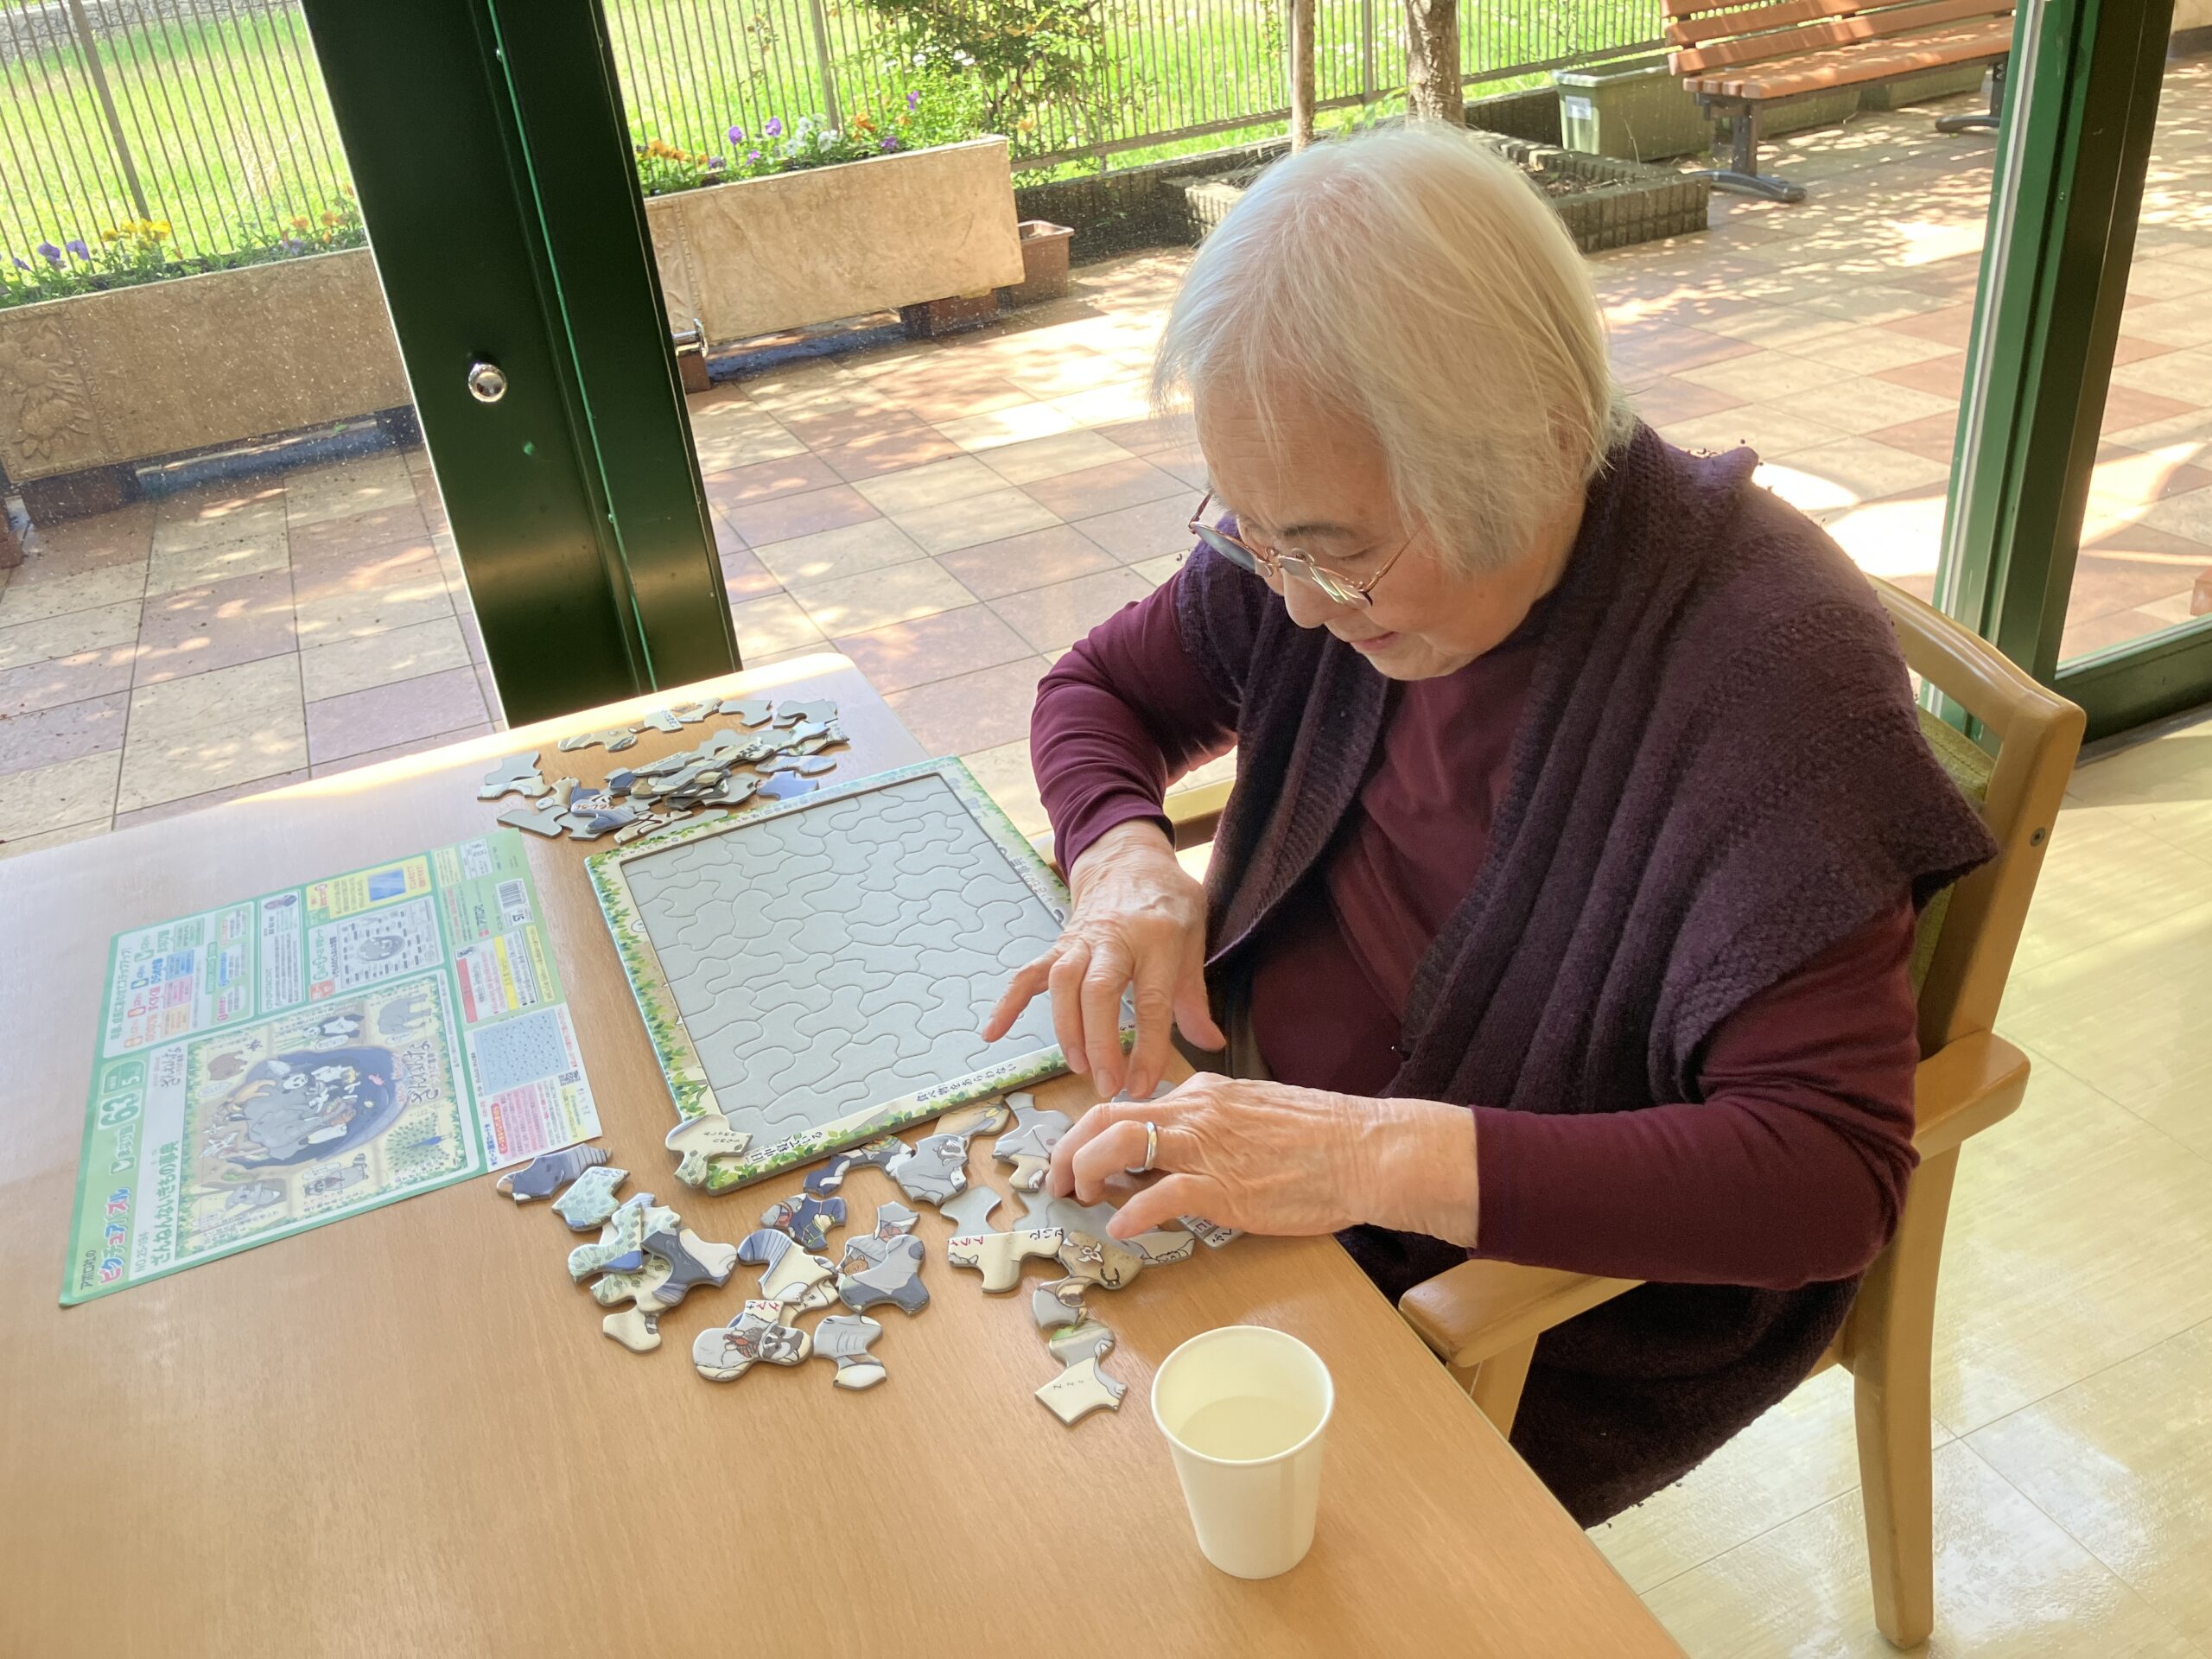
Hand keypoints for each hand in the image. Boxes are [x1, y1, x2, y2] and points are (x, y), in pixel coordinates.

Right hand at [982, 820, 1222, 1099]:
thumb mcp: (1194, 936)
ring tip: (1077, 1067)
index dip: (1148, 1047)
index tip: (1143, 1085)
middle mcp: (1115, 937)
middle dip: (1099, 1040)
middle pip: (1099, 991)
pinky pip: (1028, 973)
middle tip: (1107, 1084)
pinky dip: (1008, 1002)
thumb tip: (1211, 1043)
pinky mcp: (1058, 945)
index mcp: (1158, 938)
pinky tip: (993, 1033)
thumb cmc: (1166, 899)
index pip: (1152, 999)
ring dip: (1066, 1028)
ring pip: (1063, 982)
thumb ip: (1194, 995)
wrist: (1127, 856)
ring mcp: (1081, 940)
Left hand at [1048, 1072, 1481, 1245]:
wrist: (1369, 1150)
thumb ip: (1212, 1129)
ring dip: (1085, 1173)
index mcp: (1203, 1093)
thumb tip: (1176, 1157)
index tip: (1076, 1159)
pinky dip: (1130, 1213)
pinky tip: (1123, 1229)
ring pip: (1119, 1144)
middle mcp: (1196, 1112)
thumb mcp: (1255, 1116)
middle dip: (1068, 1150)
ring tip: (1082, 1200)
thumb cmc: (1323, 1140)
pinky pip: (1159, 1197)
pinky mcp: (1223, 1188)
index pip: (1127, 1104)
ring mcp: (1207, 1148)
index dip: (1089, 1133)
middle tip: (1058, 1184)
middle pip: (1105, 1117)